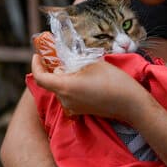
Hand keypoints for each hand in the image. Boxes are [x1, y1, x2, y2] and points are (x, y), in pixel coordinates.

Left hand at [30, 55, 148, 121]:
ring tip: (76, 65)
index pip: (40, 78)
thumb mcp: (91, 64)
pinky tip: (83, 77)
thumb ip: (72, 63)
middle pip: (51, 83)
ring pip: (60, 89)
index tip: (37, 56)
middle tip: (59, 55)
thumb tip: (62, 66)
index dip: (36, 66)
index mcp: (64, 87)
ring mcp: (73, 108)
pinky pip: (69, 96)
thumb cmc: (113, 81)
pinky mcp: (81, 111)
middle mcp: (65, 100)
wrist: (130, 104)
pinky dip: (71, 85)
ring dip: (63, 77)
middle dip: (53, 69)